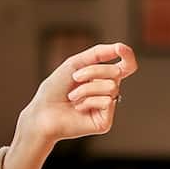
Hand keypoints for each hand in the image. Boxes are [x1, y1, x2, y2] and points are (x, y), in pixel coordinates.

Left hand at [19, 41, 138, 144]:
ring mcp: (108, 108)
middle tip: (75, 78)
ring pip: (112, 87)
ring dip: (87, 88)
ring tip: (72, 97)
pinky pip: (107, 101)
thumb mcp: (75, 63)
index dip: (127, 55)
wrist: (42, 112)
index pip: (126, 66)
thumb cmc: (55, 88)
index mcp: (103, 78)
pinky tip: (78, 108)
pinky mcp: (105, 122)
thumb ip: (98, 54)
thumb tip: (120, 46)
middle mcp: (108, 92)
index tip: (119, 48)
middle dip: (93, 71)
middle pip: (117, 72)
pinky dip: (88, 101)